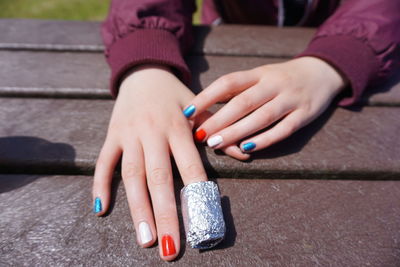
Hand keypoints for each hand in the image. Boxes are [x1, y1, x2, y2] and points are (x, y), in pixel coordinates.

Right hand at [92, 65, 207, 260]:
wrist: (144, 70)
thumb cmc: (175, 94)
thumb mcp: (199, 106)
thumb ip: (218, 131)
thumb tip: (245, 155)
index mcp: (179, 127)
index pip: (189, 166)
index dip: (195, 194)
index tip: (200, 223)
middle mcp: (153, 133)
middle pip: (159, 177)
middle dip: (164, 213)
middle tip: (169, 246)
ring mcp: (129, 134)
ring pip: (131, 174)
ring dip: (137, 208)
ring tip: (144, 239)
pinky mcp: (111, 135)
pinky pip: (103, 162)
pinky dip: (100, 184)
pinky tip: (101, 209)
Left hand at [183, 57, 346, 159]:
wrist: (321, 72)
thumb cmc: (280, 79)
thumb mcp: (259, 76)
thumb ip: (236, 90)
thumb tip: (203, 108)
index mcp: (259, 73)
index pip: (229, 82)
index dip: (207, 96)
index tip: (187, 111)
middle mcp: (274, 84)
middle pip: (243, 102)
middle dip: (219, 119)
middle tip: (200, 135)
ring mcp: (291, 99)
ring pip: (262, 116)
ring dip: (237, 131)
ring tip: (216, 143)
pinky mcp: (304, 115)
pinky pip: (284, 129)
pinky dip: (265, 139)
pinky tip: (247, 148)